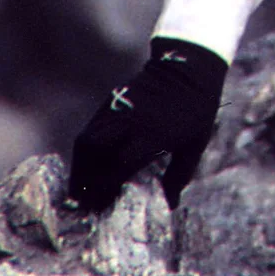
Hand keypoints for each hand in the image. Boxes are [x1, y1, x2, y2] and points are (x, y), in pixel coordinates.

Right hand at [66, 39, 227, 211]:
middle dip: (85, 180)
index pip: (121, 162)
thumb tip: (170, 204)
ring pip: (86, 140)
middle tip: (83, 204)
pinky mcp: (110, 103)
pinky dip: (83, 152)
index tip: (102, 206)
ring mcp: (118, 110)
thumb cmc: (196, 111)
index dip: (108, 186)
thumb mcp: (195, 145)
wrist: (188, 69)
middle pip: (95, 151)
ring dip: (79, 167)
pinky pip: (89, 129)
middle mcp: (131, 121)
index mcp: (154, 133)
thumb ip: (179, 175)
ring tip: (78, 190)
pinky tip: (84, 168)